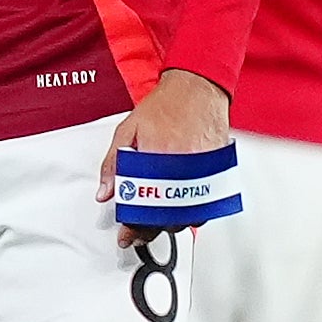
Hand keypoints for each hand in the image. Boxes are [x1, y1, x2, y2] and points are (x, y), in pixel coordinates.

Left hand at [97, 68, 231, 245]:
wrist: (197, 87)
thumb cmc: (166, 105)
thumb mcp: (128, 130)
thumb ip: (113, 164)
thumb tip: (105, 192)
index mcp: (157, 160)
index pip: (143, 206)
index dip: (133, 226)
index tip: (127, 234)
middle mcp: (182, 169)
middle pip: (166, 216)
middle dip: (149, 229)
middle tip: (138, 233)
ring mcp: (202, 172)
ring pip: (188, 214)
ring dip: (171, 223)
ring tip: (158, 222)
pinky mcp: (215, 172)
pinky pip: (205, 204)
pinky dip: (193, 212)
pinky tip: (181, 212)